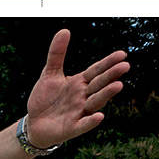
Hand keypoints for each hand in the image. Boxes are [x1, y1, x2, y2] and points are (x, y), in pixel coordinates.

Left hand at [24, 29, 128, 147]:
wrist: (34, 123)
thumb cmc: (46, 98)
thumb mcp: (49, 74)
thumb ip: (57, 54)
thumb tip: (64, 30)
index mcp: (80, 83)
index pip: (96, 71)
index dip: (108, 63)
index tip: (121, 54)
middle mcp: (83, 96)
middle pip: (99, 84)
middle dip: (111, 76)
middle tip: (125, 66)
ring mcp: (79, 112)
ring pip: (95, 102)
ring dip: (106, 94)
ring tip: (117, 85)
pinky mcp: (72, 127)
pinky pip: (83, 124)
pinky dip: (91, 121)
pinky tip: (99, 116)